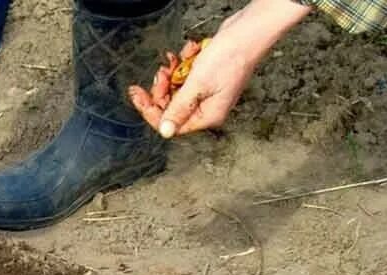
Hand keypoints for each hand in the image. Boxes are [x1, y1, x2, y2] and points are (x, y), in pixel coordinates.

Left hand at [128, 0, 311, 137]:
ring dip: (173, 73)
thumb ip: (178, 109)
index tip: (139, 97)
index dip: (152, 111)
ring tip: (175, 60)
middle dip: (162, 88)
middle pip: (171, 106)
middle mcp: (207, 107)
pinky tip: (190, 52)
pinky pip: (186, 76)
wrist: (247, 31)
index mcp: (207, 116)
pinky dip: (184, 63)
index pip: (171, 124)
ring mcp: (208, 92)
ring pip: (176, 89)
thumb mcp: (197, 85)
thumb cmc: (230, 56)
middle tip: (160, 73)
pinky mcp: (207, 78)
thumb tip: (165, 131)